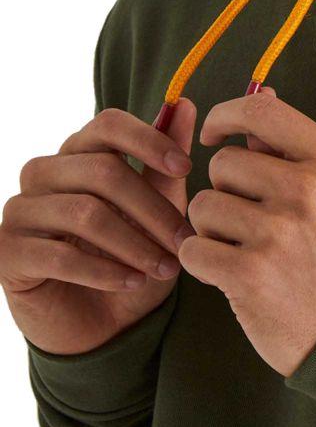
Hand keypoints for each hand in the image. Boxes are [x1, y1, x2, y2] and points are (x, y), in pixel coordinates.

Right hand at [0, 99, 196, 354]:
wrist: (101, 322)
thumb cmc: (132, 256)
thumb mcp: (158, 209)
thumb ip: (165, 161)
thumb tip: (184, 104)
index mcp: (80, 153)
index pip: (109, 124)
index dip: (149, 140)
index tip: (186, 167)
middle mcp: (44, 174)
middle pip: (103, 171)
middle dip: (153, 209)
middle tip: (186, 240)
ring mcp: (21, 211)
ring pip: (85, 214)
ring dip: (135, 245)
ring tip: (167, 268)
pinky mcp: (7, 252)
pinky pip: (60, 256)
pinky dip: (106, 271)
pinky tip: (134, 282)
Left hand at [177, 86, 315, 377]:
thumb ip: (300, 147)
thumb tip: (259, 94)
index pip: (262, 111)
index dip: (226, 115)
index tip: (214, 132)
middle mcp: (309, 189)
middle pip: (224, 163)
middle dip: (229, 190)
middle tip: (254, 220)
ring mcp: (279, 232)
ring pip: (204, 205)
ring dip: (214, 228)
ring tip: (246, 248)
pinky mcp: (250, 274)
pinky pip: (192, 248)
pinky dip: (203, 261)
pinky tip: (231, 273)